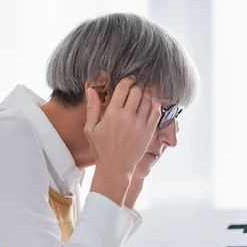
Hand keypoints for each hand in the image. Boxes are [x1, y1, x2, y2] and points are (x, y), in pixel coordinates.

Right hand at [85, 76, 160, 205]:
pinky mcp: (149, 131)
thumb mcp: (91, 128)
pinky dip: (156, 103)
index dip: (128, 80)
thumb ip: (92, 107)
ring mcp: (140, 124)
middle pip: (137, 91)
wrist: (115, 167)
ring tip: (145, 91)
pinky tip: (153, 101)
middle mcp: (127, 116)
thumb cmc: (101, 148)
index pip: (123, 88)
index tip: (130, 79)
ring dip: (147, 92)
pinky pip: (156, 112)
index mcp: (112, 113)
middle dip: (138, 86)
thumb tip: (91, 88)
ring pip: (148, 99)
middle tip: (138, 86)